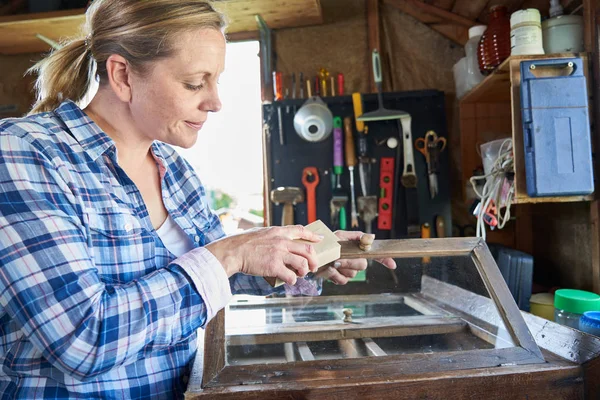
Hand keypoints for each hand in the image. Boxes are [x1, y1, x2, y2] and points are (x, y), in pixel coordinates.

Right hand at [205, 225, 321, 284]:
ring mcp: (279, 254)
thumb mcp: (260, 232)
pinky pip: (291, 276)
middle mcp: (281, 241)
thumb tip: (279, 239)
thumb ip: (272, 235)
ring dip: (304, 271)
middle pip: (307, 250)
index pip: (301, 230)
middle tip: (313, 266)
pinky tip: (289, 281)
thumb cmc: (243, 242)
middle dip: (314, 260)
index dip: (312, 235)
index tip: (319, 239)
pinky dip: (293, 280)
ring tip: (300, 274)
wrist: (233, 251)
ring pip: (303, 263)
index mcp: (278, 232)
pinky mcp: (274, 267)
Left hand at [316, 230, 396, 284]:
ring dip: (339, 268)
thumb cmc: (327, 243)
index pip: (375, 255)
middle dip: (350, 262)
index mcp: (357, 250)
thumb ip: (356, 236)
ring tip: (330, 262)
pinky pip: (343, 280)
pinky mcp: (340, 279)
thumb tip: (372, 237)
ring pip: (352, 274)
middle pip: (362, 265)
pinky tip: (328, 269)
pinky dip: (334, 275)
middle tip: (339, 259)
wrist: (312, 254)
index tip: (392, 264)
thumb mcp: (340, 236)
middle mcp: (355, 261)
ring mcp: (348, 271)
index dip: (384, 260)